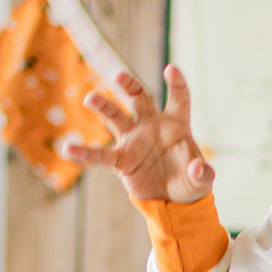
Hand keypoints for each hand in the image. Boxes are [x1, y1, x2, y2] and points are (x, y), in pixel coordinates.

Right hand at [64, 65, 213, 203]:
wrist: (174, 202)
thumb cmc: (190, 183)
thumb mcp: (201, 180)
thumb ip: (202, 173)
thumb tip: (198, 169)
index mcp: (175, 125)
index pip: (178, 99)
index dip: (176, 84)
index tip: (172, 70)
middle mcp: (152, 126)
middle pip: (140, 99)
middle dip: (129, 86)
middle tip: (120, 76)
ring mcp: (134, 141)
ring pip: (117, 118)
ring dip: (104, 107)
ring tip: (91, 99)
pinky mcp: (122, 160)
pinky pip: (102, 155)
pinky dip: (86, 153)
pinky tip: (69, 149)